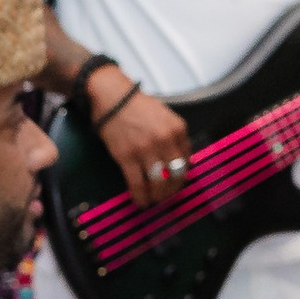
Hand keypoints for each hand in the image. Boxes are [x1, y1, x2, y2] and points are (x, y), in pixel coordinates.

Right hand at [95, 86, 195, 210]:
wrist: (112, 97)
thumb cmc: (137, 106)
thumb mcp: (165, 116)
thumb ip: (174, 137)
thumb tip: (178, 162)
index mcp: (178, 129)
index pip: (187, 160)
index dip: (182, 176)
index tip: (176, 183)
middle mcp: (165, 140)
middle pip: (176, 175)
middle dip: (172, 190)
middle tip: (166, 196)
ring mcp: (146, 150)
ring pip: (158, 183)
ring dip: (157, 196)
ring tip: (153, 200)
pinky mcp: (127, 157)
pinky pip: (137, 183)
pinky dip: (140, 196)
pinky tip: (140, 201)